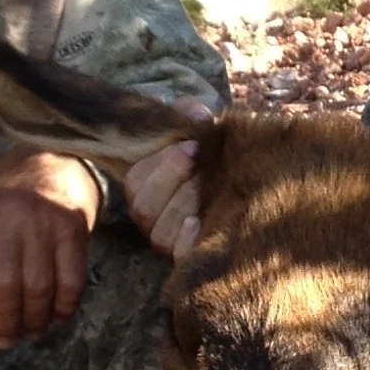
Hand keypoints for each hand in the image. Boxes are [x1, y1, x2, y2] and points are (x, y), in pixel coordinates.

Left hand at [0, 149, 102, 346]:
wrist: (53, 158)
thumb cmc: (5, 198)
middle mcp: (8, 217)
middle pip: (3, 285)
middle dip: (3, 322)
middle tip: (4, 341)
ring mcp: (44, 221)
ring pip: (38, 287)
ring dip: (33, 320)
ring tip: (29, 334)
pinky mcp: (74, 227)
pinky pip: (71, 279)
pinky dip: (63, 306)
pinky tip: (55, 317)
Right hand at [126, 100, 219, 257]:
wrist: (232, 175)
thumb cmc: (208, 154)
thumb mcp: (196, 130)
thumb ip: (190, 116)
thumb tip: (196, 113)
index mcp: (144, 188)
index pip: (136, 183)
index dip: (162, 165)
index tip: (192, 145)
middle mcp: (150, 218)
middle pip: (145, 209)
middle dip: (171, 179)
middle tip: (198, 158)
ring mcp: (167, 240)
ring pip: (160, 234)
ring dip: (182, 206)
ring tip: (206, 185)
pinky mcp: (187, 256)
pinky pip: (179, 256)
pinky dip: (187, 240)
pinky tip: (199, 222)